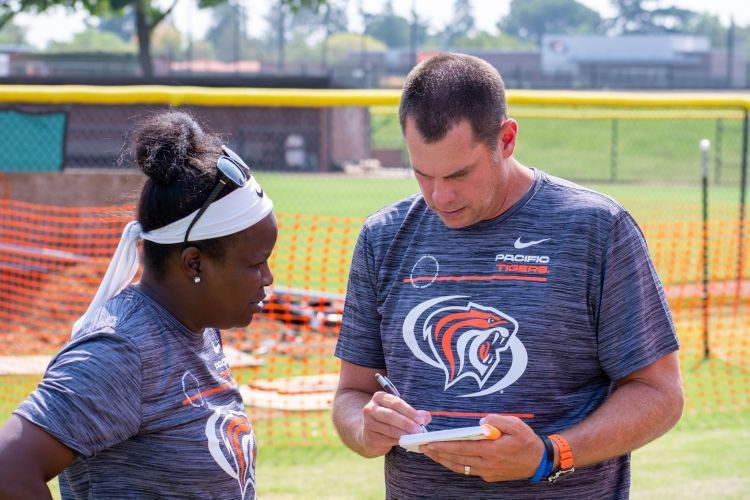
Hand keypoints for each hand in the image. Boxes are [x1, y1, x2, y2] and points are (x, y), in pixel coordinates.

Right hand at [358, 391, 431, 456]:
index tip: (420, 420)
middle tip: (419, 430)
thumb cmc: (389, 420)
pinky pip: (387, 439)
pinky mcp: (370, 437)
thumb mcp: (399, 412)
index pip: (395, 403)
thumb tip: (426, 416)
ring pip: (389, 429)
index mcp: (379, 397)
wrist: (370, 433)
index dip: (409, 411)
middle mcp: (370, 408)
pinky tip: (406, 441)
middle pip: (391, 415)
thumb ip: (414, 413)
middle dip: (407, 423)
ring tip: (414, 436)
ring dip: (404, 433)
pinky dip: (398, 441)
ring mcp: (368, 423)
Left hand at [420, 414, 542, 481]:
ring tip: (431, 453)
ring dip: (444, 460)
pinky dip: (456, 464)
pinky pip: (468, 470)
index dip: (444, 446)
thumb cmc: (526, 440)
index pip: (462, 448)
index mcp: (492, 450)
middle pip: (457, 459)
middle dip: (438, 453)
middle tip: (423, 448)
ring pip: (460, 467)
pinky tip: (448, 458)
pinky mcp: (489, 476)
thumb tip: (479, 421)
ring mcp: (488, 472)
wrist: (539, 461)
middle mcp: (487, 464)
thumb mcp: (514, 423)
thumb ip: (496, 420)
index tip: (430, 443)